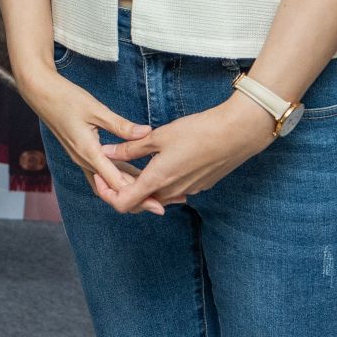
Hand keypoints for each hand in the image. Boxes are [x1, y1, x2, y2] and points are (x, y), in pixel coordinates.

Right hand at [18, 70, 159, 214]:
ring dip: (127, 189)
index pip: (116, 183)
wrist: (39, 93)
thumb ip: (121, 125)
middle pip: (112, 189)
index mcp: (88, 152)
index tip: (157, 204)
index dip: (138, 195)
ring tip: (150, 195)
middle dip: (136, 198)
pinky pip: (101, 173)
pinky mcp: (80, 153)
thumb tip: (147, 132)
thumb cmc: (65, 98)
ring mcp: (80, 158)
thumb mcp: (95, 109)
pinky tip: (132, 176)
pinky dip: (117, 178)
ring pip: (107, 182)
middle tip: (160, 206)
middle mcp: (83, 160)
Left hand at [97, 98, 276, 214]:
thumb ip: (130, 148)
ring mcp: (188, 191)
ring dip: (144, 185)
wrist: (237, 135)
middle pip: (139, 201)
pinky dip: (162, 182)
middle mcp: (172, 192)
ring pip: (157, 196)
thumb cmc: (197, 132)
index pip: (123, 204)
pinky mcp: (200, 186)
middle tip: (114, 167)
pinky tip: (161, 163)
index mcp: (158, 180)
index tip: (100, 176)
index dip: (107, 193)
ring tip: (134, 164)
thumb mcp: (158, 136)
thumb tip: (105, 152)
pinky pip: (174, 190)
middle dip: (123, 188)